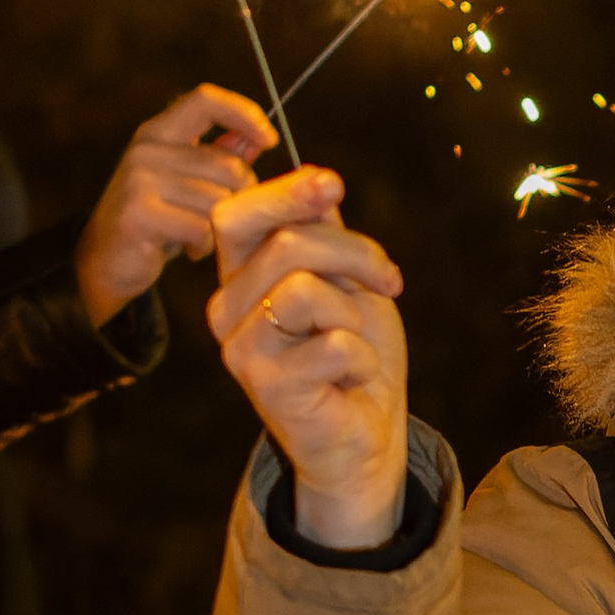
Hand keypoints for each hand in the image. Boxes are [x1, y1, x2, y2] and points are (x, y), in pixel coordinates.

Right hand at [74, 83, 274, 326]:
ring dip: (220, 229)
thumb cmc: (157, 222)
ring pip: (218, 202)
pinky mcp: (139, 214)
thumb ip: (220, 157)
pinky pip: (201, 228)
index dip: (242, 113)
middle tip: (223, 221)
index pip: (204, 101)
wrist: (106, 262)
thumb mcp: (187, 183)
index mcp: (158, 133)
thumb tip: (259, 137)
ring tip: (200, 237)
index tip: (269, 138)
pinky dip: (204, 246)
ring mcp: (139, 180)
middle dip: (239, 200)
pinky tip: (190, 251)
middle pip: (229, 166)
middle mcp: (146, 149)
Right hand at [206, 165, 408, 546]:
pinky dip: (362, 360)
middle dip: (355, 254)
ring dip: (355, 312)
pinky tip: (352, 379)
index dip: (285, 193)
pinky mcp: (267, 386)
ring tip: (357, 342)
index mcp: (239, 275)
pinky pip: (333, 344)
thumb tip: (318, 180)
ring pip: (305, 289)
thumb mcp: (345, 283)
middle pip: (287, 243)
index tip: (332, 185)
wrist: (364, 434)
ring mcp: (241, 348)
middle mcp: (226, 308)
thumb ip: (323, 236)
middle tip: (388, 281)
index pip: (238, 214)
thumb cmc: (354, 357)